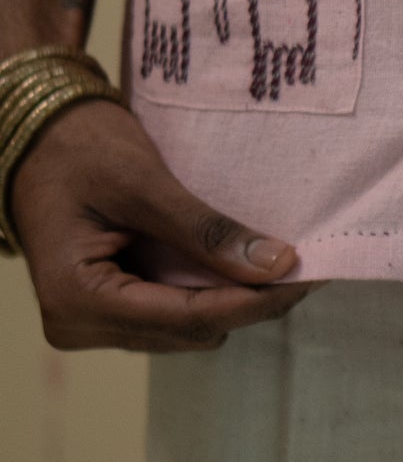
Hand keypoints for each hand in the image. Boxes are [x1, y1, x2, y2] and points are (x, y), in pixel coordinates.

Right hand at [10, 95, 319, 350]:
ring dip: (231, 295)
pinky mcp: (108, 307)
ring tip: (274, 258)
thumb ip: (206, 231)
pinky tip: (236, 259)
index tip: (309, 275)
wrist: (35, 132)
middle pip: (191, 329)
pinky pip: (172, 311)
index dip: (254, 300)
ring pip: (187, 327)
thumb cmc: (77, 147)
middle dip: (248, 298)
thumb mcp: (144, 183)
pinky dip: (207, 288)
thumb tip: (277, 265)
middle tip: (302, 260)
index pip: (188, 316)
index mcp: (77, 298)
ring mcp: (91, 321)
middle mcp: (80, 324)